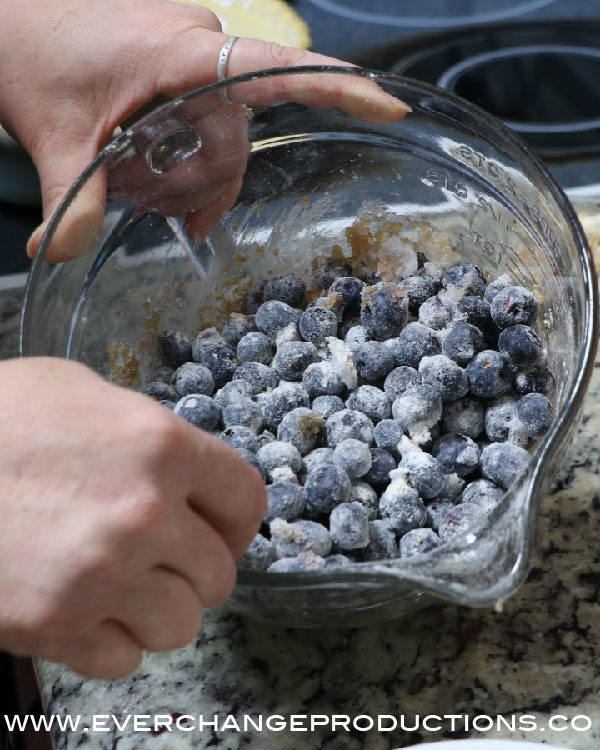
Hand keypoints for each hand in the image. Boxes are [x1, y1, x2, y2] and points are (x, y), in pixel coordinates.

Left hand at [0, 0, 408, 261]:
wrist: (6, 13)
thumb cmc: (27, 49)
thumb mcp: (50, 135)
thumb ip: (66, 200)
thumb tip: (59, 256)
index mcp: (179, 52)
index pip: (278, 69)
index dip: (339, 86)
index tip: (390, 105)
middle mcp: (197, 42)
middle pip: (240, 132)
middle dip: (208, 184)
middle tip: (171, 221)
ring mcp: (190, 49)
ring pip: (224, 129)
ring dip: (194, 173)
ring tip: (150, 199)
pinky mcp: (181, 59)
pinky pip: (209, 114)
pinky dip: (189, 153)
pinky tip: (157, 178)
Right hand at [0, 358, 265, 678]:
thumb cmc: (0, 415)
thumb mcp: (84, 392)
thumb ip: (148, 432)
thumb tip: (183, 468)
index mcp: (161, 446)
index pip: (247, 501)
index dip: (236, 521)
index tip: (220, 529)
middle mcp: (144, 514)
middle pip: (220, 574)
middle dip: (195, 567)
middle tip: (163, 557)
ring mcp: (100, 575)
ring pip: (181, 625)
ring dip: (158, 609)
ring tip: (125, 585)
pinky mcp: (53, 626)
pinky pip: (122, 659)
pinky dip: (110, 640)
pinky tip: (86, 608)